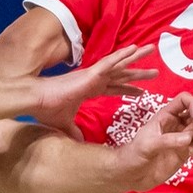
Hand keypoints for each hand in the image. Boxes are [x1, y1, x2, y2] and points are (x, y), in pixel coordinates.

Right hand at [30, 44, 158, 135]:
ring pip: (120, 64)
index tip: (142, 93)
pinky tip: (134, 49)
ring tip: (151, 49)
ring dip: (135, 57)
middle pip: (121, 75)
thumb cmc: (47, 109)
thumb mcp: (64, 123)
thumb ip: (73, 132)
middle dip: (138, 74)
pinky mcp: (90, 72)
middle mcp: (94, 79)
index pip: (114, 89)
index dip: (128, 90)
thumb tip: (77, 143)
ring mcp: (93, 74)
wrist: (37, 99)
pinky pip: (110, 61)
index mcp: (89, 89)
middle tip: (155, 71)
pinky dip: (122, 55)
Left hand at [113, 93, 192, 189]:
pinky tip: (191, 154)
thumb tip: (188, 138)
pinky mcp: (186, 150)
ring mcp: (182, 136)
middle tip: (190, 138)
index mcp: (165, 115)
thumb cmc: (134, 155)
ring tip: (190, 149)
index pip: (185, 100)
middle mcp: (177, 123)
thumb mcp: (147, 145)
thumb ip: (167, 141)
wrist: (133, 175)